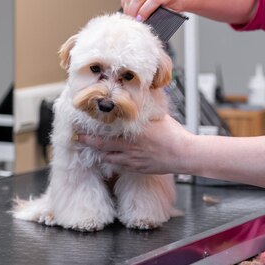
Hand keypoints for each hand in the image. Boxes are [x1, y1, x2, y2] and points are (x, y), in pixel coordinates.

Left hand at [77, 115, 192, 173]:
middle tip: (79, 138)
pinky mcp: (137, 169)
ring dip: (101, 153)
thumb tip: (142, 96)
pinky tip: (113, 158)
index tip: (82, 126)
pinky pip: (120, 166)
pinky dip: (114, 162)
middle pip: (101, 145)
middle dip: (88, 141)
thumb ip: (147, 109)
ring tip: (95, 149)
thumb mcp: (160, 116)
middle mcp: (129, 146)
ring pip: (108, 158)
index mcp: (133, 131)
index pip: (106, 130)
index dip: (92, 129)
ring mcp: (132, 160)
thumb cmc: (175, 134)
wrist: (184, 155)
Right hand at [121, 0, 183, 19]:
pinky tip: (126, 7)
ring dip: (128, 7)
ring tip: (129, 16)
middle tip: (132, 20)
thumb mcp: (171, 10)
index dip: (145, 11)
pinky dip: (124, 0)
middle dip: (133, 10)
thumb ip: (160, 14)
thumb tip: (146, 21)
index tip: (140, 20)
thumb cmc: (172, 3)